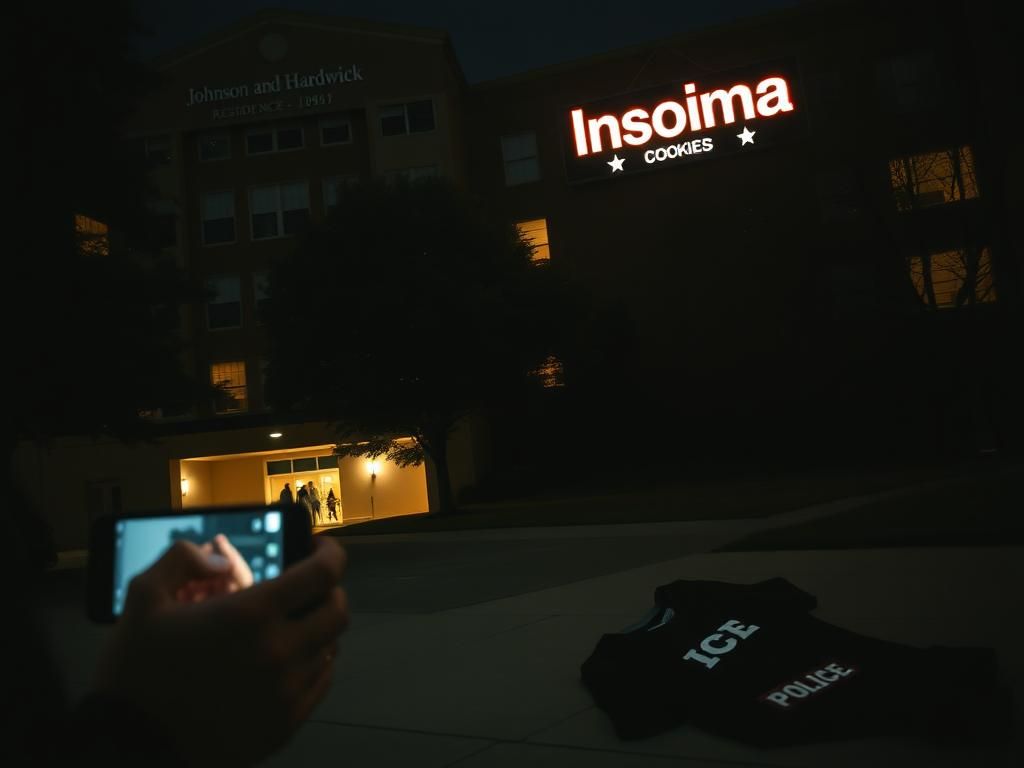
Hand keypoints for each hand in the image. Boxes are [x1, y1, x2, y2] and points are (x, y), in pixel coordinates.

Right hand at [95, 537, 348, 766]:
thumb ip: (183, 560)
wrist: (128, 748)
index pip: (323, 573)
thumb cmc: (135, 670)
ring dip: (319, 629)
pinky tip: (288, 660)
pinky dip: (313, 663)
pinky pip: (320, 683)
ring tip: (293, 625)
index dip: (330, 553)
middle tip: (308, 588)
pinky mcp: (285, 725)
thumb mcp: (144, 598)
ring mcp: (286, 692)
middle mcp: (278, 651)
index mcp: (250, 614)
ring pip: (332, 647)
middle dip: (329, 591)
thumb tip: (219, 554)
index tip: (320, 548)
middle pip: (338, 610)